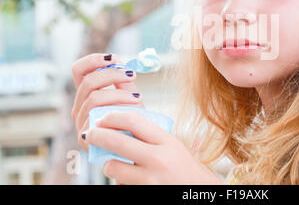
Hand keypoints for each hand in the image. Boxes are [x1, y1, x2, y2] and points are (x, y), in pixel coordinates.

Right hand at [71, 53, 144, 151]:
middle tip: (132, 74)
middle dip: (112, 74)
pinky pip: (98, 115)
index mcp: (86, 93)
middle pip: (87, 82)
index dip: (93, 60)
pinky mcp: (86, 137)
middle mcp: (79, 106)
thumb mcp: (129, 94)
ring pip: (94, 98)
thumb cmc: (134, 118)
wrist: (138, 144)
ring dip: (119, 93)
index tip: (113, 58)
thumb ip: (122, 79)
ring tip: (137, 95)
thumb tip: (117, 60)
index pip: (79, 70)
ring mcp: (81, 122)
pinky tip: (134, 107)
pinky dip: (119, 107)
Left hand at [82, 110, 224, 184]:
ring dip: (107, 164)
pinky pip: (119, 185)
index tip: (103, 117)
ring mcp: (150, 180)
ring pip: (112, 167)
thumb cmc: (182, 166)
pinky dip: (119, 182)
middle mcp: (159, 159)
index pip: (133, 120)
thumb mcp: (172, 145)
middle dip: (97, 135)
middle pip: (117, 141)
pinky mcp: (143, 193)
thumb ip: (149, 134)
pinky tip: (128, 179)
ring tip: (112, 163)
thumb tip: (119, 120)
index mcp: (167, 141)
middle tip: (90, 133)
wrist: (197, 192)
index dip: (112, 116)